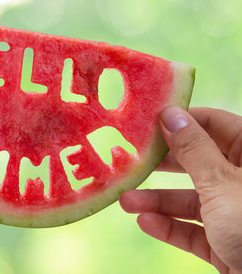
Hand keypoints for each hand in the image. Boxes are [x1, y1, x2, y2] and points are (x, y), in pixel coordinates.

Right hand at [120, 106, 241, 273]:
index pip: (215, 124)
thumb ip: (192, 148)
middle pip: (196, 162)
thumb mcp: (220, 182)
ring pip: (190, 199)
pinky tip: (145, 222)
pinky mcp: (226, 243)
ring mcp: (234, 213)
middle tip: (131, 160)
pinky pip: (193, 230)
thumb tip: (170, 114)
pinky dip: (169, 227)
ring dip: (156, 201)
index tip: (147, 123)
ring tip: (126, 201)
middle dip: (161, 165)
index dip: (181, 121)